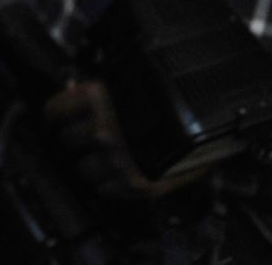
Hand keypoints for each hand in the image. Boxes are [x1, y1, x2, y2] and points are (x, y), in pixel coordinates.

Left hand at [44, 80, 196, 199]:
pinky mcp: (135, 184)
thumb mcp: (134, 80)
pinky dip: (109, 184)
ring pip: (82, 169)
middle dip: (76, 139)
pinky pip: (105, 190)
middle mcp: (103, 129)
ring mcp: (117, 159)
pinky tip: (117, 174)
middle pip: (67, 140)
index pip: (55, 111)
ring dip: (90, 164)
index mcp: (98, 97)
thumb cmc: (177, 95)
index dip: (57, 116)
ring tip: (103, 158)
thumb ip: (105, 92)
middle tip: (87, 137)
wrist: (217, 120)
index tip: (58, 119)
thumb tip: (81, 99)